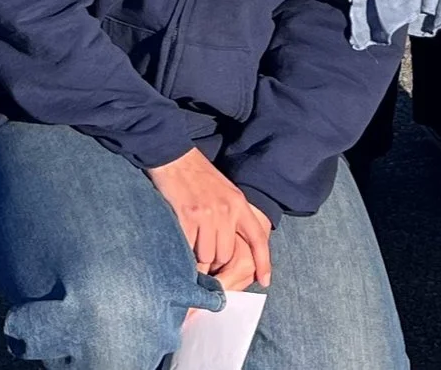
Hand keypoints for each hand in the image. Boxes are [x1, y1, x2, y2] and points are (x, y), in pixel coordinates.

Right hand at [147, 149, 273, 289]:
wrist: (175, 158)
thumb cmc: (198, 176)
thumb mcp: (224, 192)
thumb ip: (230, 217)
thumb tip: (228, 251)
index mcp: (238, 203)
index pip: (257, 237)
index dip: (264, 261)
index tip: (265, 281)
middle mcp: (226, 210)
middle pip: (225, 256)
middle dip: (214, 260)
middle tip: (202, 252)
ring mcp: (207, 215)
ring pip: (207, 256)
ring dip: (197, 257)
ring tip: (189, 243)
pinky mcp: (187, 218)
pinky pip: (189, 249)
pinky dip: (184, 251)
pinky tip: (179, 240)